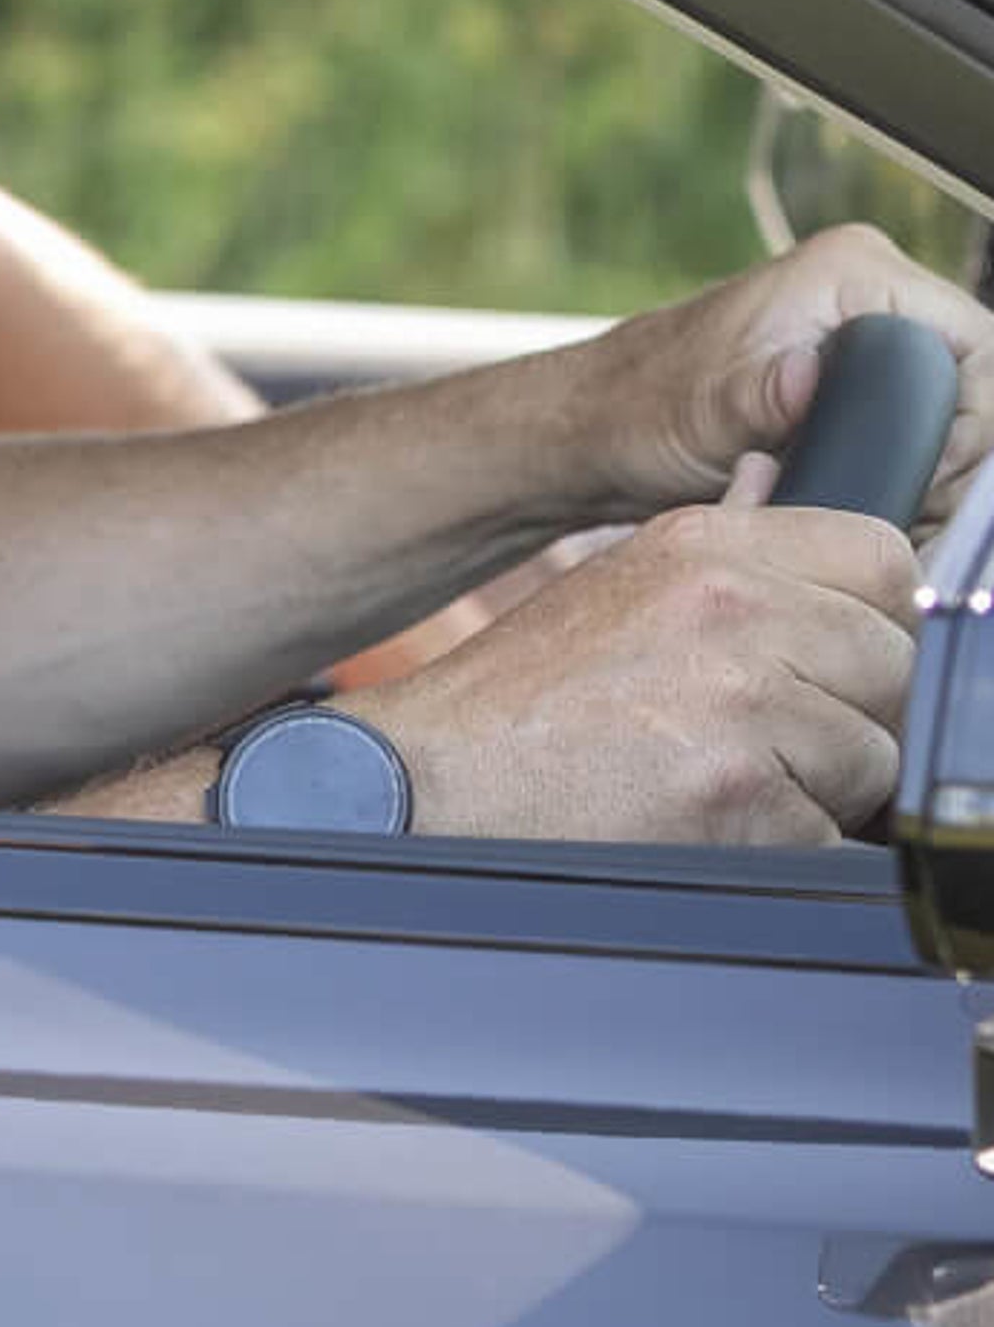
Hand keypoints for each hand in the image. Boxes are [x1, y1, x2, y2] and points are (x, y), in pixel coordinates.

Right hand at [368, 460, 915, 843]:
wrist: (433, 782)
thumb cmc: (520, 699)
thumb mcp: (619, 584)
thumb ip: (721, 550)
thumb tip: (775, 478)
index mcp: (707, 547)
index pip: (885, 561)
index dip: (866, 623)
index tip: (817, 661)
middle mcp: (732, 608)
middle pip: (893, 668)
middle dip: (843, 715)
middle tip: (746, 736)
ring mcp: (741, 703)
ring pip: (875, 761)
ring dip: (813, 791)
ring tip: (710, 778)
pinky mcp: (742, 798)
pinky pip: (832, 839)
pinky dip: (780, 848)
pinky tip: (701, 823)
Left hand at [574, 225, 993, 526]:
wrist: (605, 426)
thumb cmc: (644, 408)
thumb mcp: (707, 409)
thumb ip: (762, 395)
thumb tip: (803, 377)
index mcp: (851, 271)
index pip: (978, 340)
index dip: (972, 415)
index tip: (929, 471)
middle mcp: (872, 292)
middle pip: (978, 379)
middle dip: (958, 451)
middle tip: (912, 505)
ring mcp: (868, 334)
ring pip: (960, 408)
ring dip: (939, 468)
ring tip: (894, 513)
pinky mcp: (859, 376)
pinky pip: (927, 422)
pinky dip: (916, 468)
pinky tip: (884, 507)